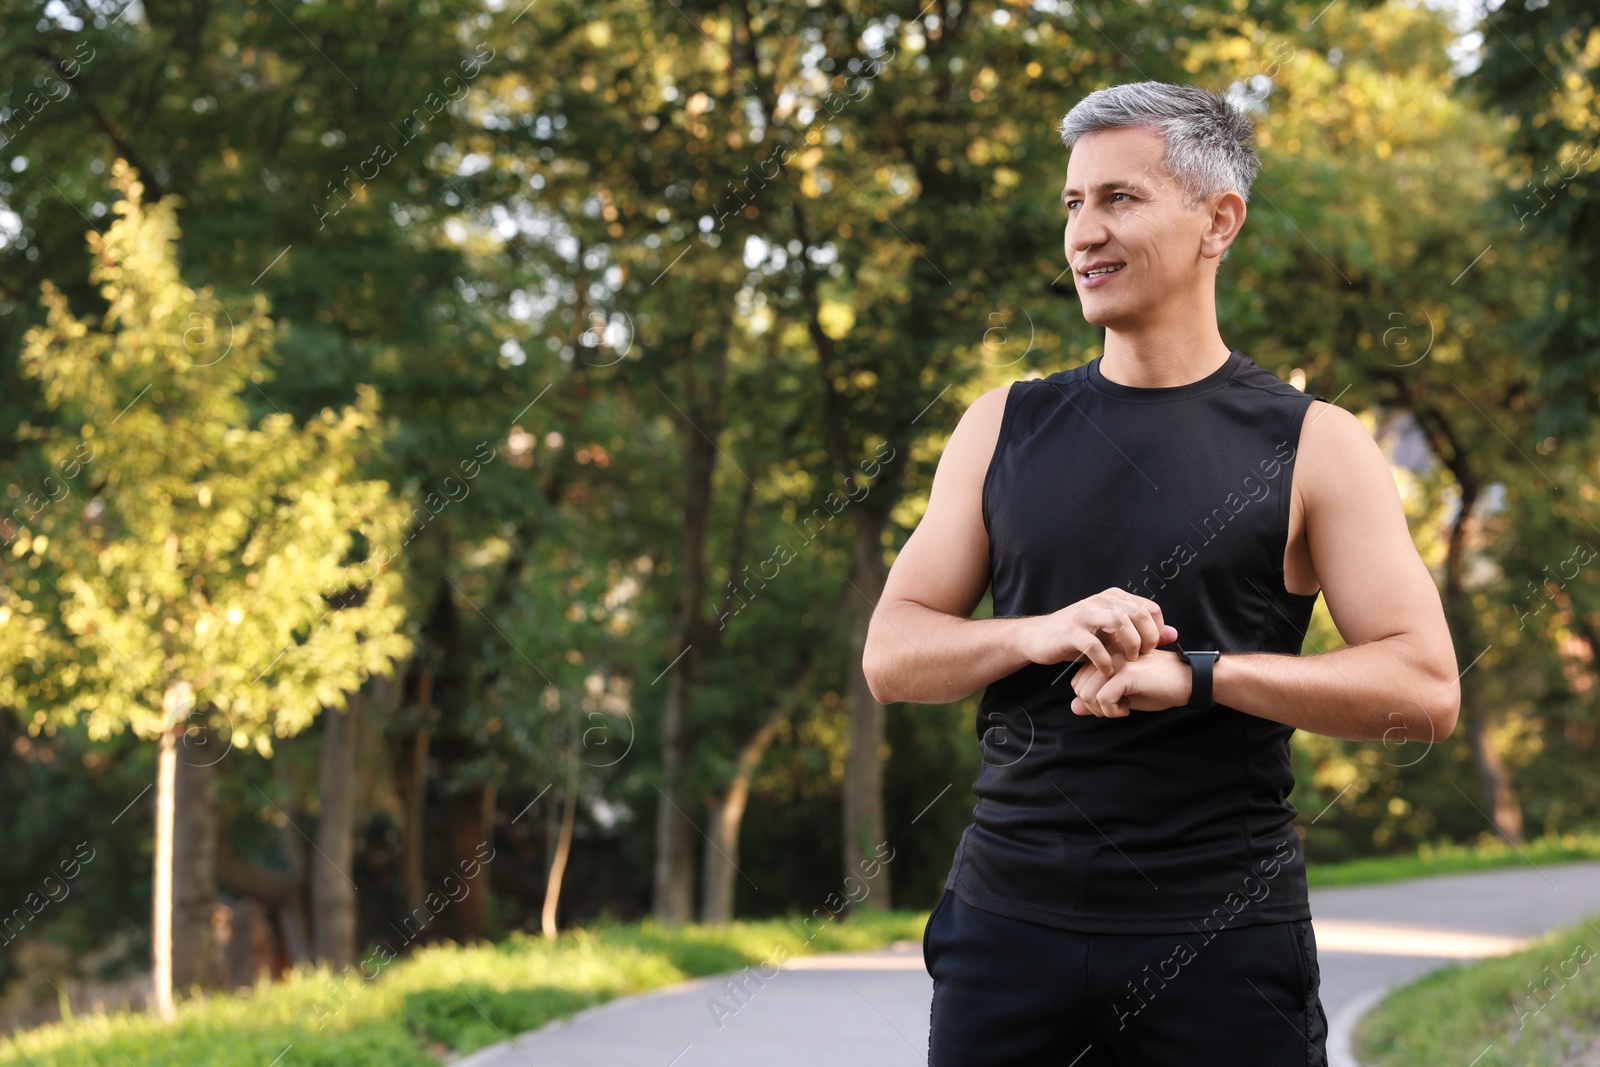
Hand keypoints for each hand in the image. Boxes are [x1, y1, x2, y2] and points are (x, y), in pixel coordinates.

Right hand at [1017, 587, 1178, 677]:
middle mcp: (1100, 601)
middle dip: (1148, 638)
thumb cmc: (1079, 636)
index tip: (1152, 649)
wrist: (1039, 637)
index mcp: (1113, 598)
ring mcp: (1084, 615)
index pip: (1149, 608)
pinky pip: (1095, 645)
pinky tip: (1108, 670)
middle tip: (1143, 656)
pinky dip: (1105, 661)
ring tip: (1129, 660)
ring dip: (1130, 644)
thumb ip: (1142, 633)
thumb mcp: (1112, 633)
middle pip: (1138, 614)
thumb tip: (1173, 634)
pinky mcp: (1070, 632)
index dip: (1157, 630)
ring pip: (1120, 622)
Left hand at [1070, 648, 1190, 717]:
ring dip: (1102, 710)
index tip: (1112, 703)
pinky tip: (1128, 708)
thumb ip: (1097, 700)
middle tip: (1117, 708)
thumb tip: (1073, 708)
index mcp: (1107, 655)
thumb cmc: (1159, 687)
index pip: (1078, 681)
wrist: (1190, 681)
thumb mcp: (1124, 696)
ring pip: (1086, 693)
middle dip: (1094, 707)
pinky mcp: (1127, 672)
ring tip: (1123, 708)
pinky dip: (1112, 711)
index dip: (1091, 700)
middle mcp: (1109, 654)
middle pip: (1079, 688)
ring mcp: (1117, 661)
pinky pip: (1103, 698)